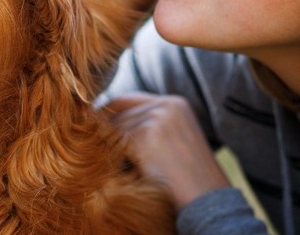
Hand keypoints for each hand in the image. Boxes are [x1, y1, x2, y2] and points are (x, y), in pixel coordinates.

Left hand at [104, 92, 229, 209]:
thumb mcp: (173, 140)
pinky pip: (116, 141)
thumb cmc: (187, 178)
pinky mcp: (147, 134)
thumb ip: (149, 124)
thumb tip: (105, 121)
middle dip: (106, 130)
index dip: (109, 113)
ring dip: (108, 144)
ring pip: (115, 126)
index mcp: (175, 103)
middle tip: (94, 145)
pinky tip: (115, 168)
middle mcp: (167, 105)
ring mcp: (158, 117)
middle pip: (119, 111)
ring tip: (110, 162)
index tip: (93, 127)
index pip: (128, 99)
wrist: (206, 200)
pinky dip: (112, 155)